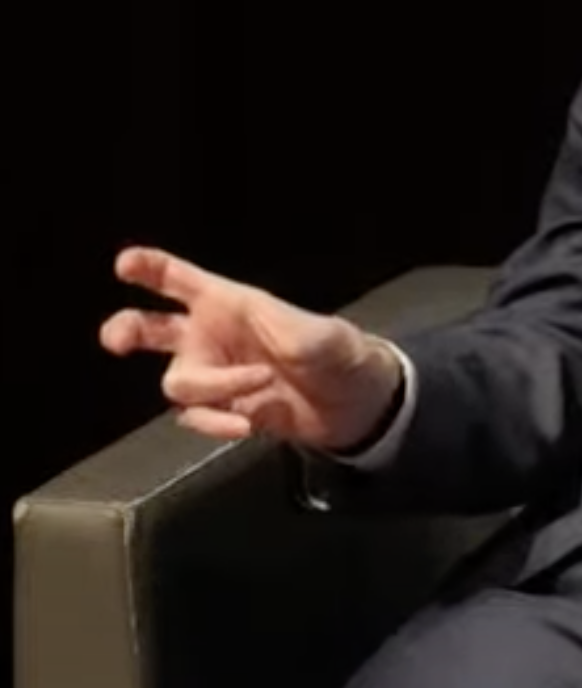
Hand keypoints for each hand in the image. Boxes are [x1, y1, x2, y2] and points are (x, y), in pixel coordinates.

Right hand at [96, 246, 402, 449]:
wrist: (358, 407)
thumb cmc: (341, 355)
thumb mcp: (324, 337)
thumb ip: (290, 340)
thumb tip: (258, 362)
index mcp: (231, 304)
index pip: (180, 280)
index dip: (150, 268)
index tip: (125, 264)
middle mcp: (211, 337)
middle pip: (148, 329)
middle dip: (125, 330)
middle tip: (117, 341)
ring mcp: (212, 374)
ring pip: (178, 383)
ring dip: (214, 388)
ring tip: (261, 385)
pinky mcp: (220, 409)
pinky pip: (195, 417)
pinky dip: (216, 423)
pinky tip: (247, 423)